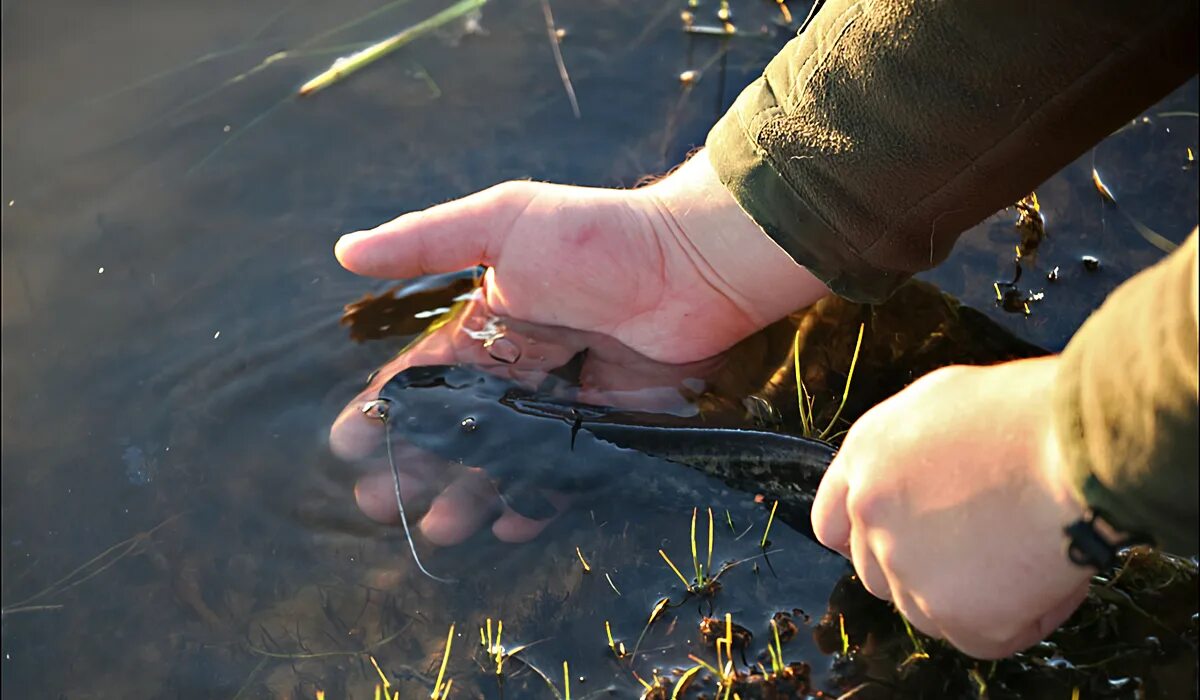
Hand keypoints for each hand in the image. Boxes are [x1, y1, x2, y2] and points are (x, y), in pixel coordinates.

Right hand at [331, 150, 828, 544]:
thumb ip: (426, 239)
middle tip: (379, 506)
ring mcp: (561, 402)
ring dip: (468, 494)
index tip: (348, 447)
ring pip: (502, 459)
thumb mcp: (504, 221)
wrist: (693, 265)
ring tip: (438, 529)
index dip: (385, 412)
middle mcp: (520, 368)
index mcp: (489, 324)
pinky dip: (535, 499)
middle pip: (457, 430)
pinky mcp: (605, 427)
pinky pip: (561, 473)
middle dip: (415, 467)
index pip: (425, 378)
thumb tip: (344, 251)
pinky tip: (508, 522)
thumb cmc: (596, 238)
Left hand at [810, 356, 1093, 658]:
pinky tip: (1047, 578)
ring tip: (1024, 551)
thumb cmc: (1027, 413)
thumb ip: (911, 450)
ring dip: (969, 595)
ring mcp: (909, 568)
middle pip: (877, 571)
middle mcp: (871, 514)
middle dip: (922, 567)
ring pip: (924, 610)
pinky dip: (1016, 620)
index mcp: (865, 458)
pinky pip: (979, 639)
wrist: (1077, 447)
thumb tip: (920, 481)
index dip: (864, 536)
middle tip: (979, 546)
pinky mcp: (958, 614)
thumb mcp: (942, 401)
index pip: (831, 521)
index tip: (894, 542)